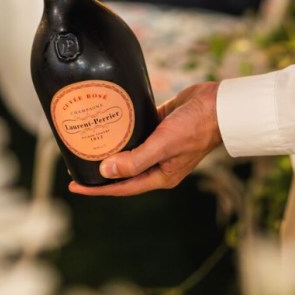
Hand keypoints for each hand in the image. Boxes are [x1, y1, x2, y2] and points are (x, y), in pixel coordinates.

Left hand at [69, 83, 222, 196]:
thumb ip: (135, 160)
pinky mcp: (161, 125)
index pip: (122, 187)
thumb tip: (106, 172)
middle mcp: (158, 163)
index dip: (98, 188)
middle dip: (100, 170)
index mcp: (161, 175)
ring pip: (129, 149)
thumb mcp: (163, 146)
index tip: (74, 185)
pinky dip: (124, 126)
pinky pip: (137, 129)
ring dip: (111, 147)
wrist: (220, 106)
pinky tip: (109, 120)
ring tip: (87, 142)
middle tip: (75, 164)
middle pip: (123, 171)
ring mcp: (160, 144)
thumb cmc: (196, 129)